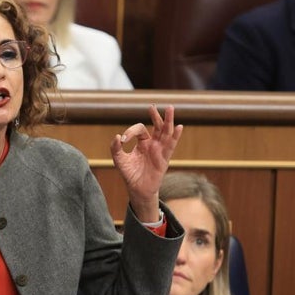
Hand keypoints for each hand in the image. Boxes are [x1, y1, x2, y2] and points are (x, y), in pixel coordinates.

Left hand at [110, 104, 182, 221]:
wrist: (137, 189)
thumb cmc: (130, 174)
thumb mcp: (119, 160)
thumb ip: (116, 148)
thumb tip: (117, 136)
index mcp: (143, 143)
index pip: (140, 129)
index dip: (131, 131)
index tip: (123, 139)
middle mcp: (153, 144)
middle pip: (157, 126)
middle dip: (156, 116)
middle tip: (152, 105)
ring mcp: (160, 150)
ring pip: (166, 132)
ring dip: (168, 120)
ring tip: (169, 108)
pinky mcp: (164, 159)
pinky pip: (171, 146)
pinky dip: (175, 137)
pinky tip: (179, 127)